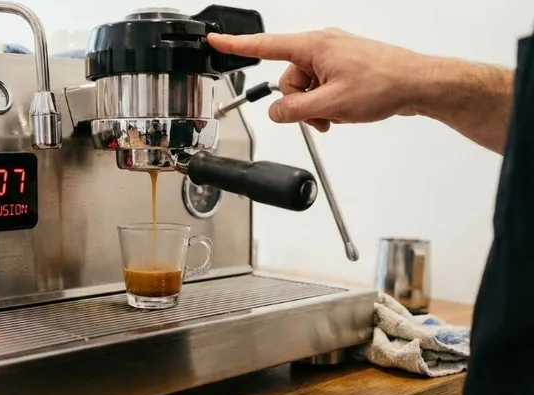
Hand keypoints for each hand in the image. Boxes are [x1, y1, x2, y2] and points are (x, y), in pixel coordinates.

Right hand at [208, 29, 431, 131]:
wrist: (419, 84)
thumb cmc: (385, 84)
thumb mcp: (331, 105)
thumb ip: (295, 110)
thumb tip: (276, 112)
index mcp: (314, 46)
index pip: (265, 46)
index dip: (236, 44)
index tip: (215, 39)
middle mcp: (321, 46)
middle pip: (287, 79)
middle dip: (299, 103)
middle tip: (321, 116)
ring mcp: (334, 56)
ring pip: (305, 87)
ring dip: (315, 107)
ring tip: (337, 116)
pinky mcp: (344, 67)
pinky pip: (321, 87)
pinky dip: (327, 103)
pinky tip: (343, 111)